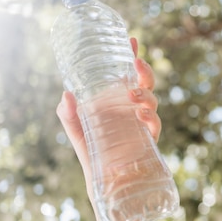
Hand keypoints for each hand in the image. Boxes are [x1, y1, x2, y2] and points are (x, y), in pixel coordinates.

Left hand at [56, 37, 161, 201]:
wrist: (105, 181)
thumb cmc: (93, 152)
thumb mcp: (76, 129)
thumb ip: (68, 113)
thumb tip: (66, 94)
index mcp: (117, 101)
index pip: (127, 74)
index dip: (131, 56)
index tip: (130, 39)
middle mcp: (132, 109)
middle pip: (145, 83)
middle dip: (145, 71)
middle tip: (137, 63)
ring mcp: (142, 122)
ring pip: (152, 100)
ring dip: (145, 93)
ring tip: (132, 94)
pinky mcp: (148, 138)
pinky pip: (154, 124)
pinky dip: (149, 116)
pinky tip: (139, 114)